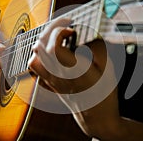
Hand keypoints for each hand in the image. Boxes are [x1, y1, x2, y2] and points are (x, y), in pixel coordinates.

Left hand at [28, 18, 124, 139]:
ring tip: (56, 37)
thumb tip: (90, 31)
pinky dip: (39, 55)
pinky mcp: (50, 83)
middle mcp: (58, 74)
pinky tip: (50, 51)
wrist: (96, 117)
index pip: (53, 47)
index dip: (59, 31)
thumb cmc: (103, 94)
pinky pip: (35, 67)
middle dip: (50, 30)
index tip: (70, 28)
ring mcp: (51, 80)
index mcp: (73, 70)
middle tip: (63, 25)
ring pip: (34, 57)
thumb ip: (98, 47)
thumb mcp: (108, 68)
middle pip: (40, 47)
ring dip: (42, 42)